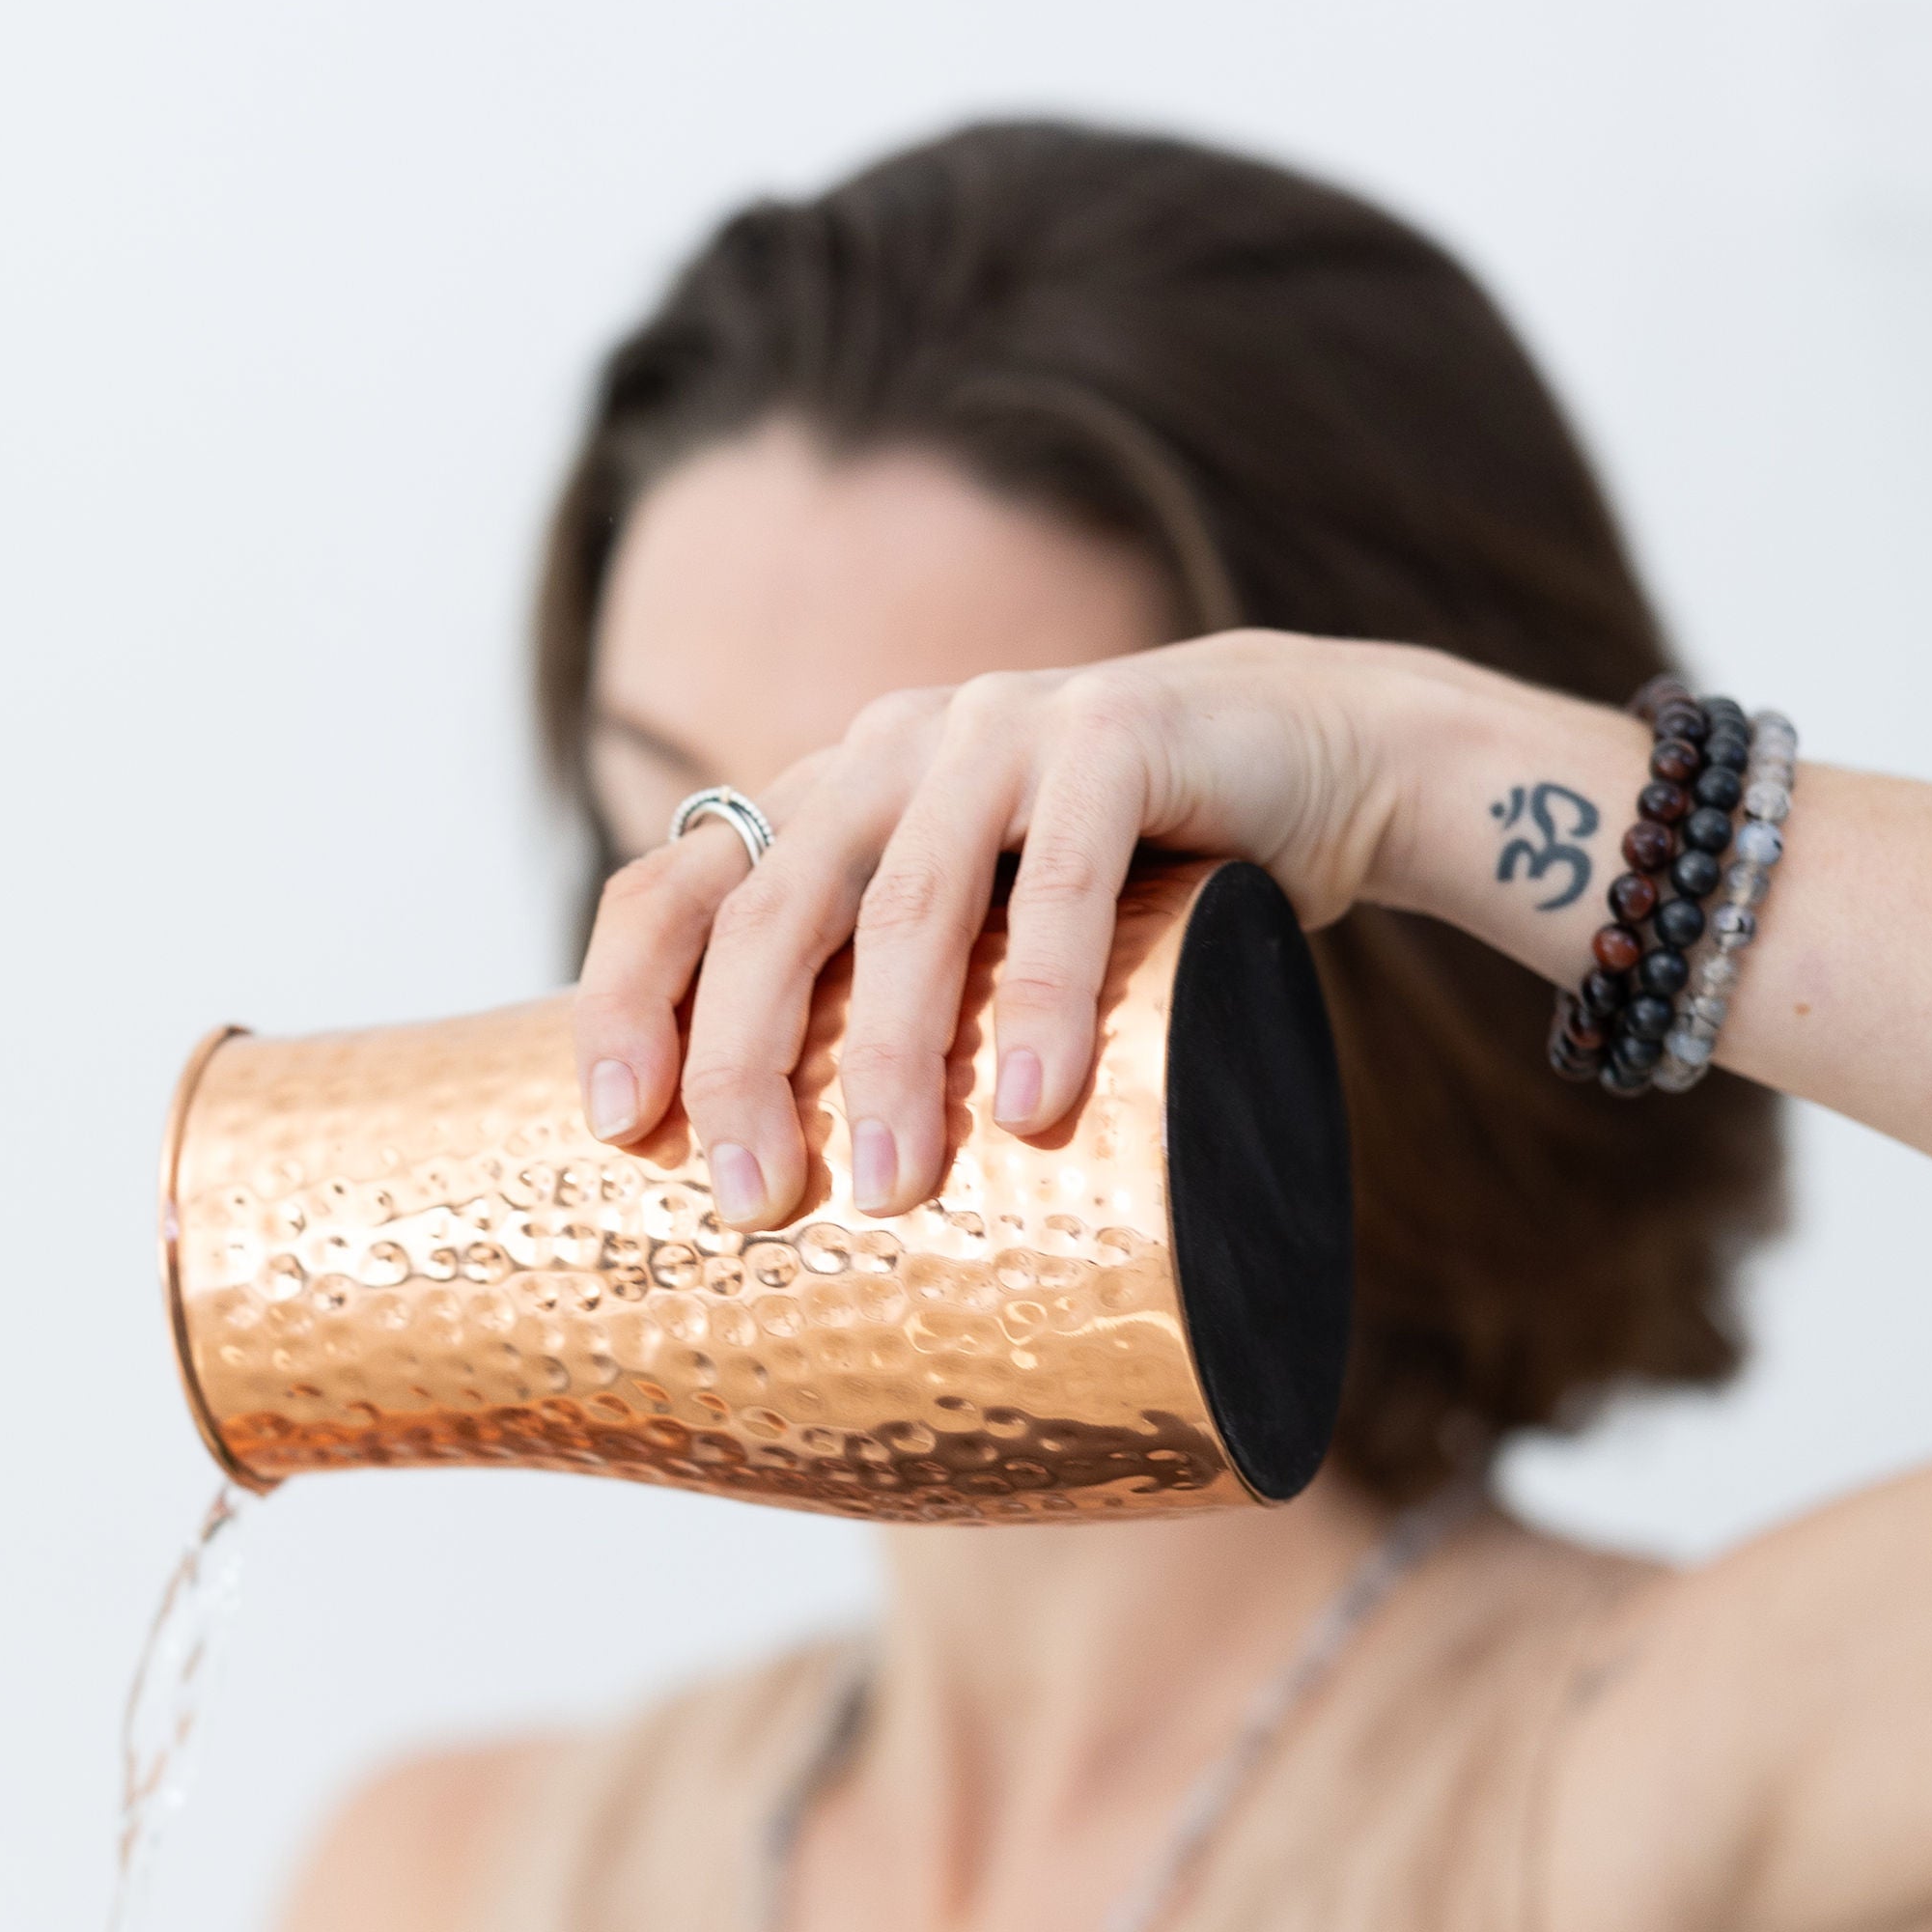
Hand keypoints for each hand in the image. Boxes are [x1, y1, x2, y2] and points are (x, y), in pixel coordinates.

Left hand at [572, 629, 1452, 1227]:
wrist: (1314, 750)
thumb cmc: (1120, 885)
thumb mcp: (974, 933)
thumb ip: (877, 1000)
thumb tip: (773, 1194)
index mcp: (826, 797)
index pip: (677, 886)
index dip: (626, 998)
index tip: (618, 1126)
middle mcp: (889, 751)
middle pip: (772, 912)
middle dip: (743, 1064)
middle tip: (752, 1202)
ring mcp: (1001, 729)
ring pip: (909, 907)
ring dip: (893, 1061)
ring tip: (895, 1192)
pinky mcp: (1122, 735)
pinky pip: (1066, 879)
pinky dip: (1043, 1000)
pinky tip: (1034, 1106)